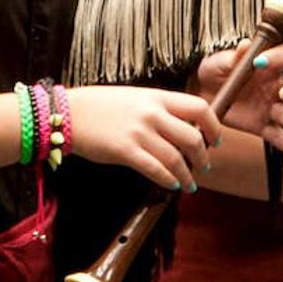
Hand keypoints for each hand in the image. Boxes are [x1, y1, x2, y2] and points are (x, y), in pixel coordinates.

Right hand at [65, 85, 222, 192]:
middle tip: (203, 166)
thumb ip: (157, 109)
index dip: (213, 126)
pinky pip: (156, 170)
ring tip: (188, 184)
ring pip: (177, 159)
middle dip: (202, 157)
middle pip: (193, 138)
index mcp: (156, 97)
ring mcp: (139, 132)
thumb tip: (179, 127)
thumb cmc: (99, 106)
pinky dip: (168, 180)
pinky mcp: (125, 151)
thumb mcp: (134, 98)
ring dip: (187, 175)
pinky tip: (171, 185)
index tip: (214, 139)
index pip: (199, 108)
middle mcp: (152, 113)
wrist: (68, 113)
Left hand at [192, 41, 282, 157]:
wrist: (200, 92)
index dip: (278, 57)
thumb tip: (246, 45)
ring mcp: (271, 107)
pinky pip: (280, 136)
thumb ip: (233, 56)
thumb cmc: (214, 70)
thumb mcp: (219, 61)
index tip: (261, 62)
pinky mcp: (263, 126)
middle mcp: (275, 86)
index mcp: (267, 65)